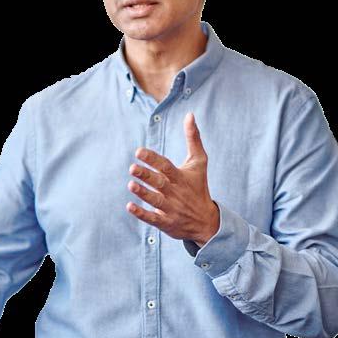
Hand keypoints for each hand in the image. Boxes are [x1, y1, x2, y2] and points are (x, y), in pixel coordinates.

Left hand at [125, 112, 219, 245]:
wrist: (207, 222)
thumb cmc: (199, 187)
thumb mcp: (199, 163)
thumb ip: (193, 139)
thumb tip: (189, 114)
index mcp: (181, 177)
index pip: (166, 166)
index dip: (153, 159)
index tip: (139, 152)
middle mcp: (176, 192)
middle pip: (160, 183)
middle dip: (147, 176)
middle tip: (132, 168)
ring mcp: (171, 208)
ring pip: (156, 200)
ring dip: (143, 193)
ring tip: (131, 185)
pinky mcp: (166, 222)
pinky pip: (153, 218)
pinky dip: (142, 213)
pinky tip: (130, 206)